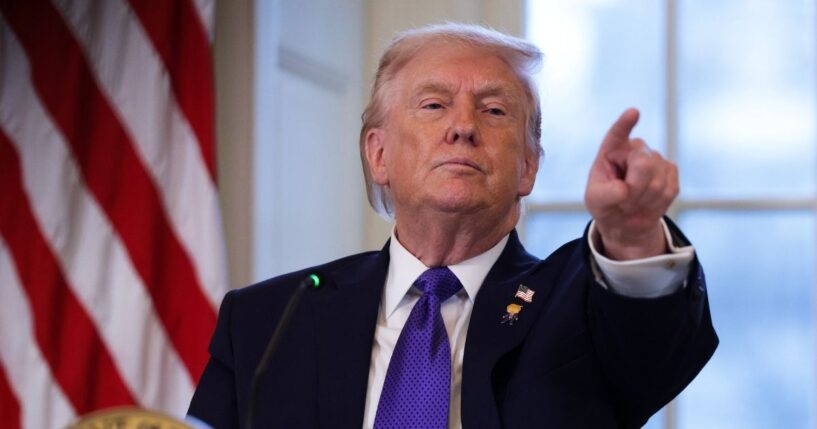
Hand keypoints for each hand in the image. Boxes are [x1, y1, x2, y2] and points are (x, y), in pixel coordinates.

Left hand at [585, 108, 677, 259]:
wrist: (625, 219)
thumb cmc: (606, 203)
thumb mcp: (596, 201)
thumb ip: (606, 194)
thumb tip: (624, 190)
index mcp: (611, 150)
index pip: (617, 134)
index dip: (625, 124)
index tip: (633, 113)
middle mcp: (635, 148)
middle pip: (644, 164)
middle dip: (635, 188)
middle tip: (623, 201)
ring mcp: (655, 158)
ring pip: (657, 181)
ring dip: (644, 199)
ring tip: (633, 202)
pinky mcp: (671, 171)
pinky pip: (669, 189)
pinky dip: (657, 203)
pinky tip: (647, 202)